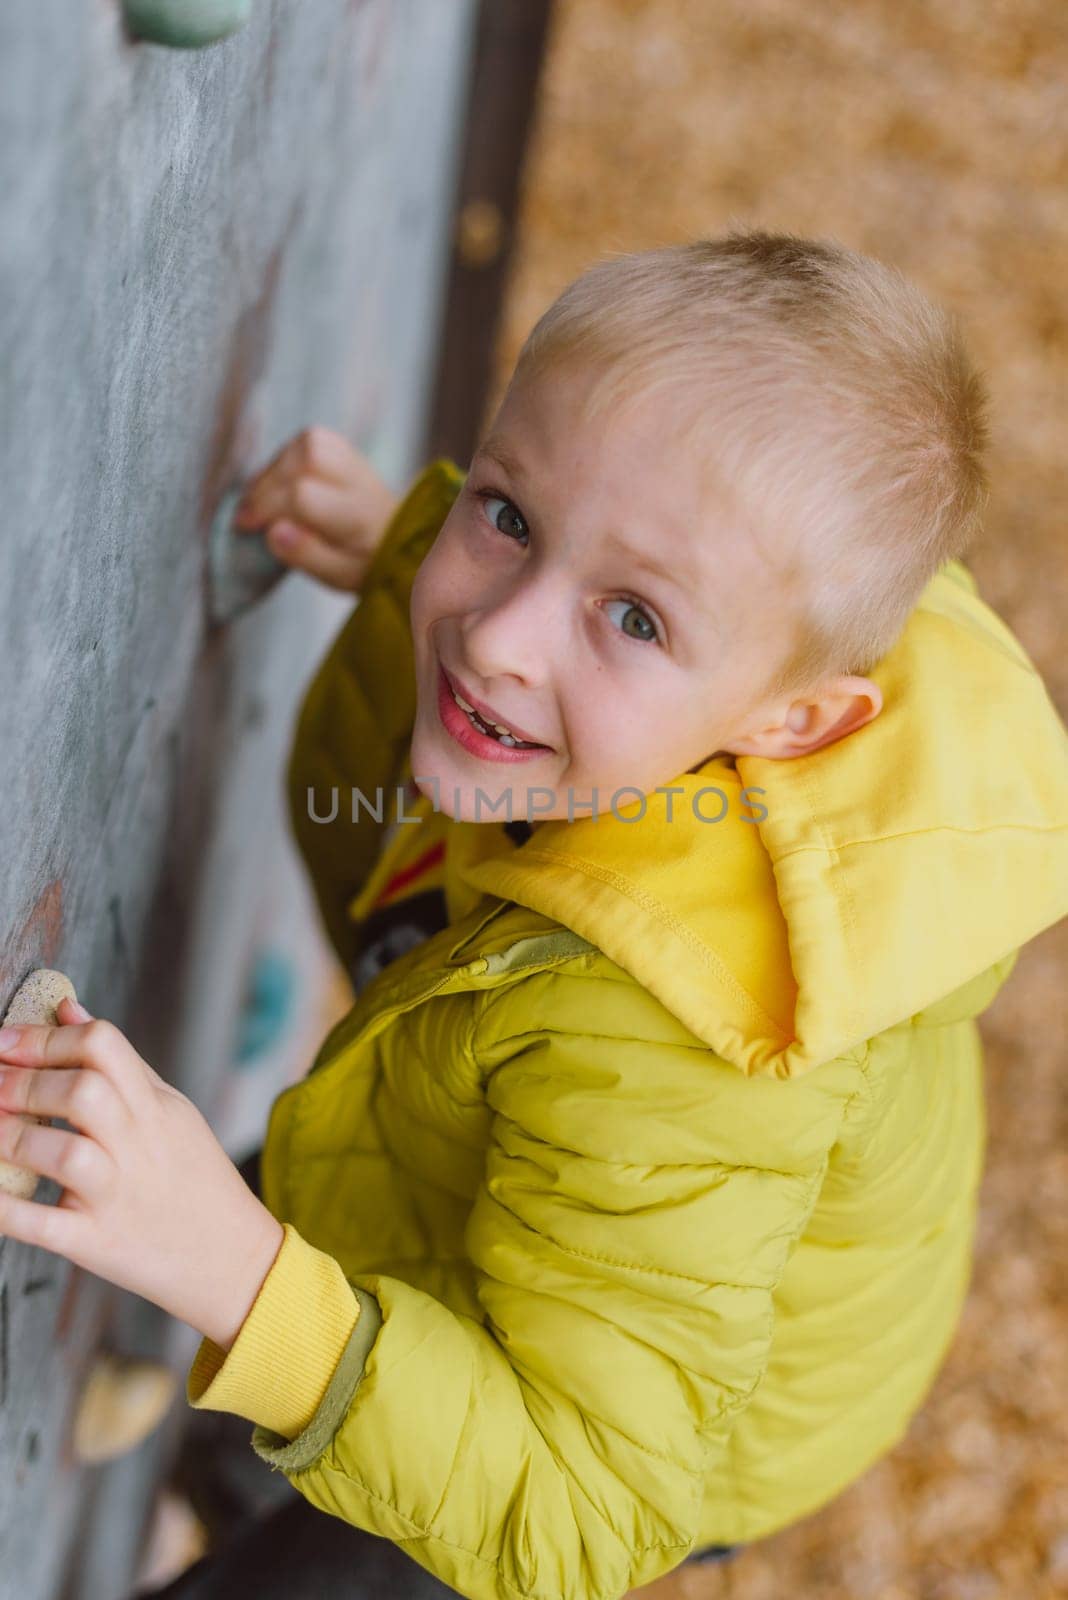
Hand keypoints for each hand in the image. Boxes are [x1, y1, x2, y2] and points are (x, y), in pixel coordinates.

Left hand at [0, 999, 284, 1349]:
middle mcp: (139, 1145)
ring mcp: (118, 1195)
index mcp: (155, 1106)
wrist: (232, 1259)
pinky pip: (45, 1225)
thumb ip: (117, 1062)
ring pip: (65, 1155)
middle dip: (23, 1083)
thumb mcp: (169, 1109)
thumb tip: (67, 1007)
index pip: (104, 1046)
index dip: (45, 1037)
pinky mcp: (98, 1243)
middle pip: (83, 1092)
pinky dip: (6, 1208)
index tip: (4, 1041)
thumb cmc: (195, 1179)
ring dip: (12, 1137)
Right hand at [233, 426, 399, 593]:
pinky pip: (308, 439)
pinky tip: (276, 483)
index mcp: (357, 514)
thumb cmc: (361, 562)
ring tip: (261, 500)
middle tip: (248, 516)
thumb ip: (306, 555)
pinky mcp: (343, 448)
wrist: (394, 541)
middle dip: (266, 487)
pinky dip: (285, 458)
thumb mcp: (337, 575)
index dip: (267, 507)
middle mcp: (358, 479)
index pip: (302, 495)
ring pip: (305, 442)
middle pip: (303, 460)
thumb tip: (272, 531)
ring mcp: (353, 458)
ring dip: (274, 470)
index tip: (247, 527)